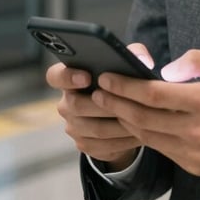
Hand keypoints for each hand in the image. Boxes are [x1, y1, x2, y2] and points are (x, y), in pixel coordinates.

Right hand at [45, 43, 154, 168]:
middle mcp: (66, 103)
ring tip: (141, 118)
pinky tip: (139, 134)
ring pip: (93, 128)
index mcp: (70, 78)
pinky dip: (122, 140)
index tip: (86, 77)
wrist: (123, 113)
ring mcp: (73, 126)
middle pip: (76, 105)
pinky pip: (101, 145)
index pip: (55, 76)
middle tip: (127, 101)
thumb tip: (144, 62)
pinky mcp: (84, 145)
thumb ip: (135, 54)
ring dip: (118, 124)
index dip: (67, 77)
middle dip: (104, 103)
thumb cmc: (123, 80)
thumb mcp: (129, 62)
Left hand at [92, 50, 199, 178]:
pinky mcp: (196, 166)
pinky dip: (145, 135)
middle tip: (97, 91)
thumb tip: (167, 69)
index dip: (126, 86)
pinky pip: (162, 149)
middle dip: (116, 103)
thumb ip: (199, 61)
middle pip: (143, 117)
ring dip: (126, 120)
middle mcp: (198, 129)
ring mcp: (195, 152)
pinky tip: (137, 122)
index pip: (154, 94)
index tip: (107, 77)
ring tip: (110, 105)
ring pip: (148, 136)